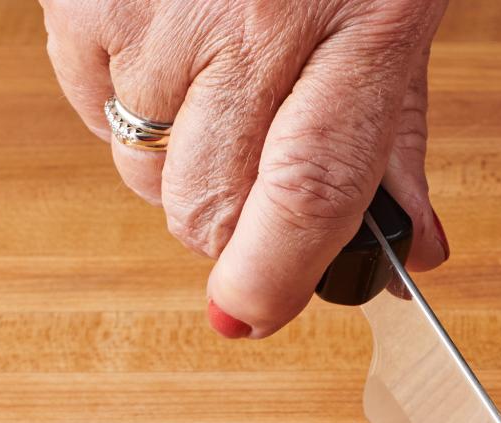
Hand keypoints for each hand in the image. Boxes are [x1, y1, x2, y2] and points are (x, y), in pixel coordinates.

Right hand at [41, 0, 449, 337]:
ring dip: (176, 165)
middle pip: (206, 201)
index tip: (248, 315)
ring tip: (215, 88)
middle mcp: (252, 21)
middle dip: (228, 229)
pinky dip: (123, 105)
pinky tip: (167, 48)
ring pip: (142, 169)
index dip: (271, 271)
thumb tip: (410, 252)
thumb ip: (396, 141)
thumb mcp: (396, 19)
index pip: (307, 185)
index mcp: (359, 26)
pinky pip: (89, 105)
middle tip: (255, 189)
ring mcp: (156, 7)